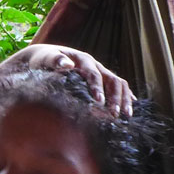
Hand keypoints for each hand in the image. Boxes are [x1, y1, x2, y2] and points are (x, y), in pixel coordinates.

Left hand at [17, 44, 133, 115]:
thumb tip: (67, 65)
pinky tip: (129, 110)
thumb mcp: (47, 59)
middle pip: (113, 80)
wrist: (46, 57)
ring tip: (126, 116)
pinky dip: (125, 97)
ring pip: (119, 83)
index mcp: (83, 60)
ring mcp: (101, 72)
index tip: (99, 102)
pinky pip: (118, 87)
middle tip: (115, 114)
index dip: (98, 88)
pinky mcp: (102, 79)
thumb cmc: (44, 60)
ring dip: (124, 99)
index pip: (94, 74)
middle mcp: (96, 65)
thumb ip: (55, 61)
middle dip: (115, 97)